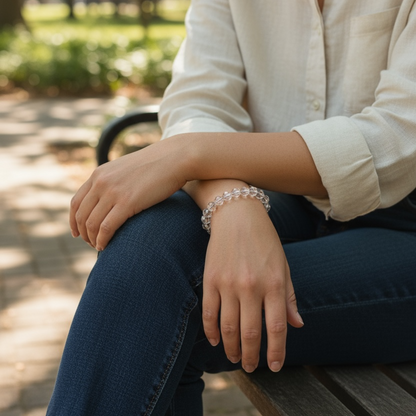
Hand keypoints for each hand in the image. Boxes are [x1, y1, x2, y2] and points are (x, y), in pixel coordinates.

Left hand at [70, 137, 188, 250]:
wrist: (174, 158)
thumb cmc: (156, 166)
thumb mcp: (127, 169)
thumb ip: (115, 181)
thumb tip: (112, 197)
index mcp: (99, 174)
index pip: (76, 202)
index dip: (74, 221)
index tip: (78, 233)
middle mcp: (101, 182)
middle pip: (81, 215)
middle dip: (83, 234)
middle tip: (90, 243)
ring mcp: (113, 192)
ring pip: (92, 224)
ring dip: (92, 239)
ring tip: (99, 247)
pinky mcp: (127, 202)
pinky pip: (106, 227)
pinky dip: (102, 240)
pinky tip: (105, 247)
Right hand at [202, 199, 303, 372]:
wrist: (237, 214)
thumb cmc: (264, 240)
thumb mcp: (283, 265)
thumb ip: (288, 297)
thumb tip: (296, 325)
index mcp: (274, 283)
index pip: (276, 328)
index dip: (276, 352)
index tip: (273, 366)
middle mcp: (251, 287)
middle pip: (250, 333)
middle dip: (251, 356)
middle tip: (251, 367)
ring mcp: (228, 284)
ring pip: (228, 328)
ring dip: (230, 348)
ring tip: (234, 359)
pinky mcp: (211, 280)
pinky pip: (209, 313)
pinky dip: (211, 331)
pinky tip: (215, 340)